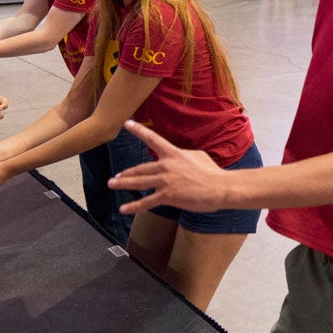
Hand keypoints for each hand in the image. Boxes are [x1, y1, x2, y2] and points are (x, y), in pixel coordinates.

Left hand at [108, 120, 229, 214]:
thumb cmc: (212, 173)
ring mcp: (165, 181)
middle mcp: (166, 166)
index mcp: (174, 154)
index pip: (153, 139)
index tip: (127, 123)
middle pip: (140, 168)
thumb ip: (183, 156)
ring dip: (123, 184)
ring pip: (139, 183)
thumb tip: (179, 156)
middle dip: (126, 173)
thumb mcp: (198, 156)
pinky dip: (134, 206)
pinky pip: (146, 202)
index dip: (139, 130)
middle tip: (116, 176)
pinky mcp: (167, 196)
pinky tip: (124, 209)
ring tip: (112, 184)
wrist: (220, 187)